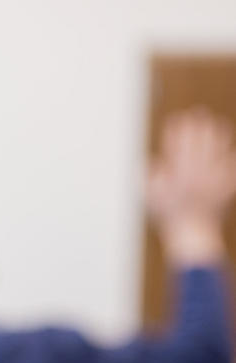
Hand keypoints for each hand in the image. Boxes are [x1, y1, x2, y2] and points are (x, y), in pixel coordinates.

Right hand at [147, 108, 235, 265]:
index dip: (176, 127)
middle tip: (196, 114)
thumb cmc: (168, 216)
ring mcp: (215, 175)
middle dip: (197, 122)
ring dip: (216, 132)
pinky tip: (228, 149)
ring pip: (220, 145)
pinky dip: (231, 154)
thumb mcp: (149, 195)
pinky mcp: (229, 182)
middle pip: (200, 137)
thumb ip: (148, 175)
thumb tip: (152, 160)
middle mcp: (197, 170)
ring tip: (214, 125)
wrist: (193, 233)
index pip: (177, 141)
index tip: (176, 120)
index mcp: (177, 171)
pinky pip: (233, 161)